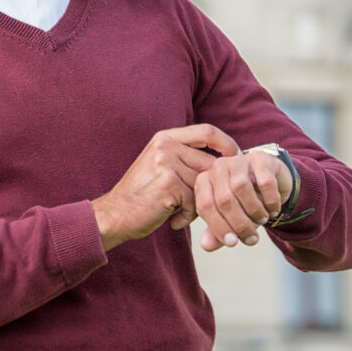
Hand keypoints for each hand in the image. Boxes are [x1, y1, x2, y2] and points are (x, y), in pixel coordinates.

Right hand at [91, 124, 239, 251]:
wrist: (115, 214)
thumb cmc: (142, 194)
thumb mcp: (160, 164)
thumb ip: (186, 156)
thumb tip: (227, 159)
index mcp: (165, 137)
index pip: (207, 131)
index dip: (227, 144)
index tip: (236, 159)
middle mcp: (165, 146)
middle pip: (210, 164)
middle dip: (212, 188)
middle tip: (199, 205)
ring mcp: (166, 163)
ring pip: (205, 185)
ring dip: (198, 205)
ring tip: (179, 212)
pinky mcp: (169, 184)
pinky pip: (196, 201)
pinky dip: (189, 216)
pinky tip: (173, 219)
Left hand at [195, 150, 291, 251]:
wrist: (273, 183)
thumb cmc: (246, 203)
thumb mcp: (231, 219)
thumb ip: (217, 231)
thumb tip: (206, 246)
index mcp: (204, 181)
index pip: (205, 206)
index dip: (218, 227)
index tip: (232, 243)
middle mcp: (218, 168)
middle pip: (224, 199)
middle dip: (239, 224)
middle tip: (251, 238)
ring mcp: (238, 160)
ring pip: (242, 188)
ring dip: (255, 211)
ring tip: (263, 219)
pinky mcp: (260, 158)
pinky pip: (265, 182)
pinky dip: (270, 201)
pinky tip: (273, 208)